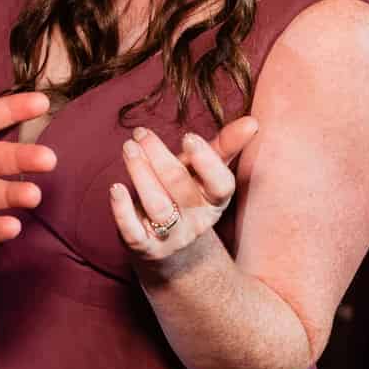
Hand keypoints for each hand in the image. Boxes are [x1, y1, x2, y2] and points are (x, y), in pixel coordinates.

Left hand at [110, 117, 259, 267]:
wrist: (168, 247)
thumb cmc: (186, 196)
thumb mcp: (205, 173)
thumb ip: (225, 146)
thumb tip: (252, 121)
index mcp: (216, 201)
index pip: (221, 185)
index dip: (207, 162)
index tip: (189, 137)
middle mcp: (197, 221)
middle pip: (181, 187)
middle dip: (159, 157)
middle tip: (140, 133)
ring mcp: (171, 237)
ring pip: (158, 207)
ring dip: (141, 175)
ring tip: (129, 149)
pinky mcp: (144, 247)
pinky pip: (133, 232)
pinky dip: (123, 211)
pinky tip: (115, 189)